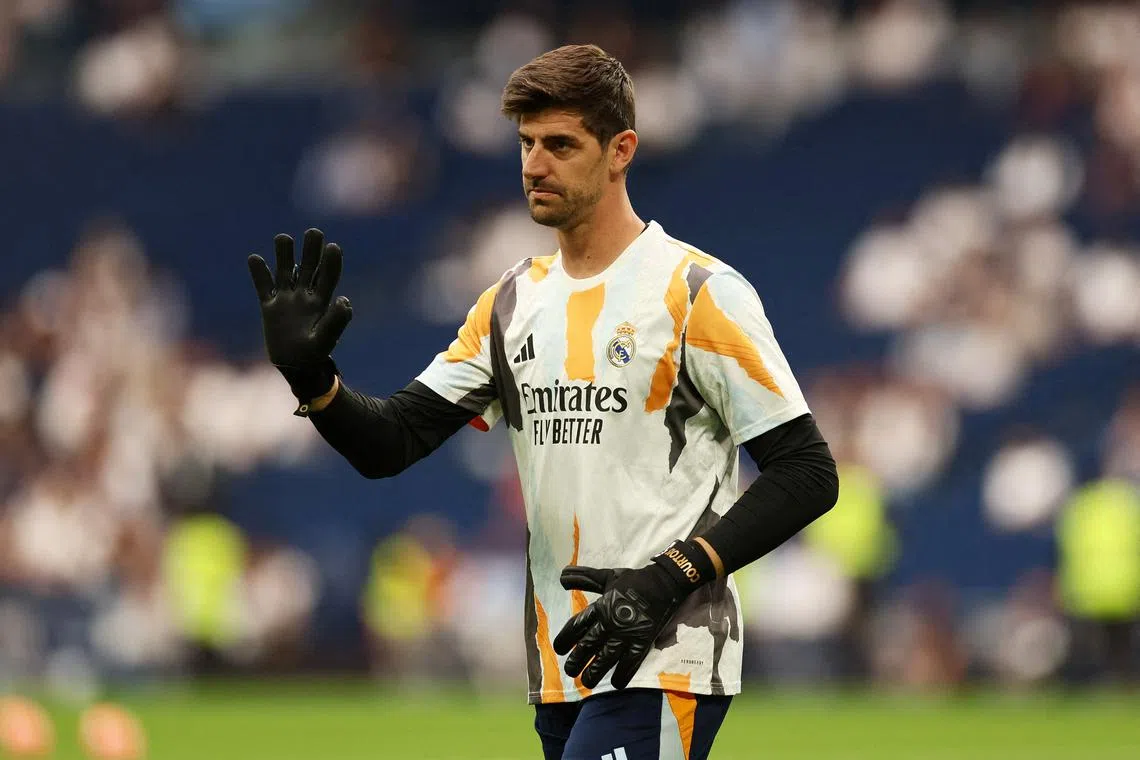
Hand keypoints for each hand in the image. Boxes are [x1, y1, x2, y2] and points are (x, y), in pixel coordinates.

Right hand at [248, 229, 351, 407]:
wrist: (296, 366)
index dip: (331, 262)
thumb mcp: (327, 339)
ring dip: (285, 256)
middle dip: (311, 250)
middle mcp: (304, 296)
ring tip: (284, 238)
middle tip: (314, 232)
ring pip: (285, 272)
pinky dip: (259, 274)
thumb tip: (345, 300)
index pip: (327, 277)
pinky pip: (263, 287)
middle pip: (308, 268)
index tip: (333, 247)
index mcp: (321, 302)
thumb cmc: (314, 355)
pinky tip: (255, 258)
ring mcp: (286, 300)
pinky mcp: (270, 307)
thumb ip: (336, 321)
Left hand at [552, 540, 713, 688]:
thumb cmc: (634, 580)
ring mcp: (627, 633)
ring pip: (606, 658)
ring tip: (586, 682)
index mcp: (600, 606)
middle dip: (576, 661)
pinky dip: (623, 674)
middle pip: (588, 646)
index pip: (576, 626)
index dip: (565, 639)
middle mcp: (610, 622)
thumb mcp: (607, 576)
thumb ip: (584, 578)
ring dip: (594, 672)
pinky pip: (631, 662)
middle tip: (570, 671)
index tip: (558, 650)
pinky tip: (616, 684)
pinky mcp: (643, 641)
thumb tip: (561, 578)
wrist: (665, 582)